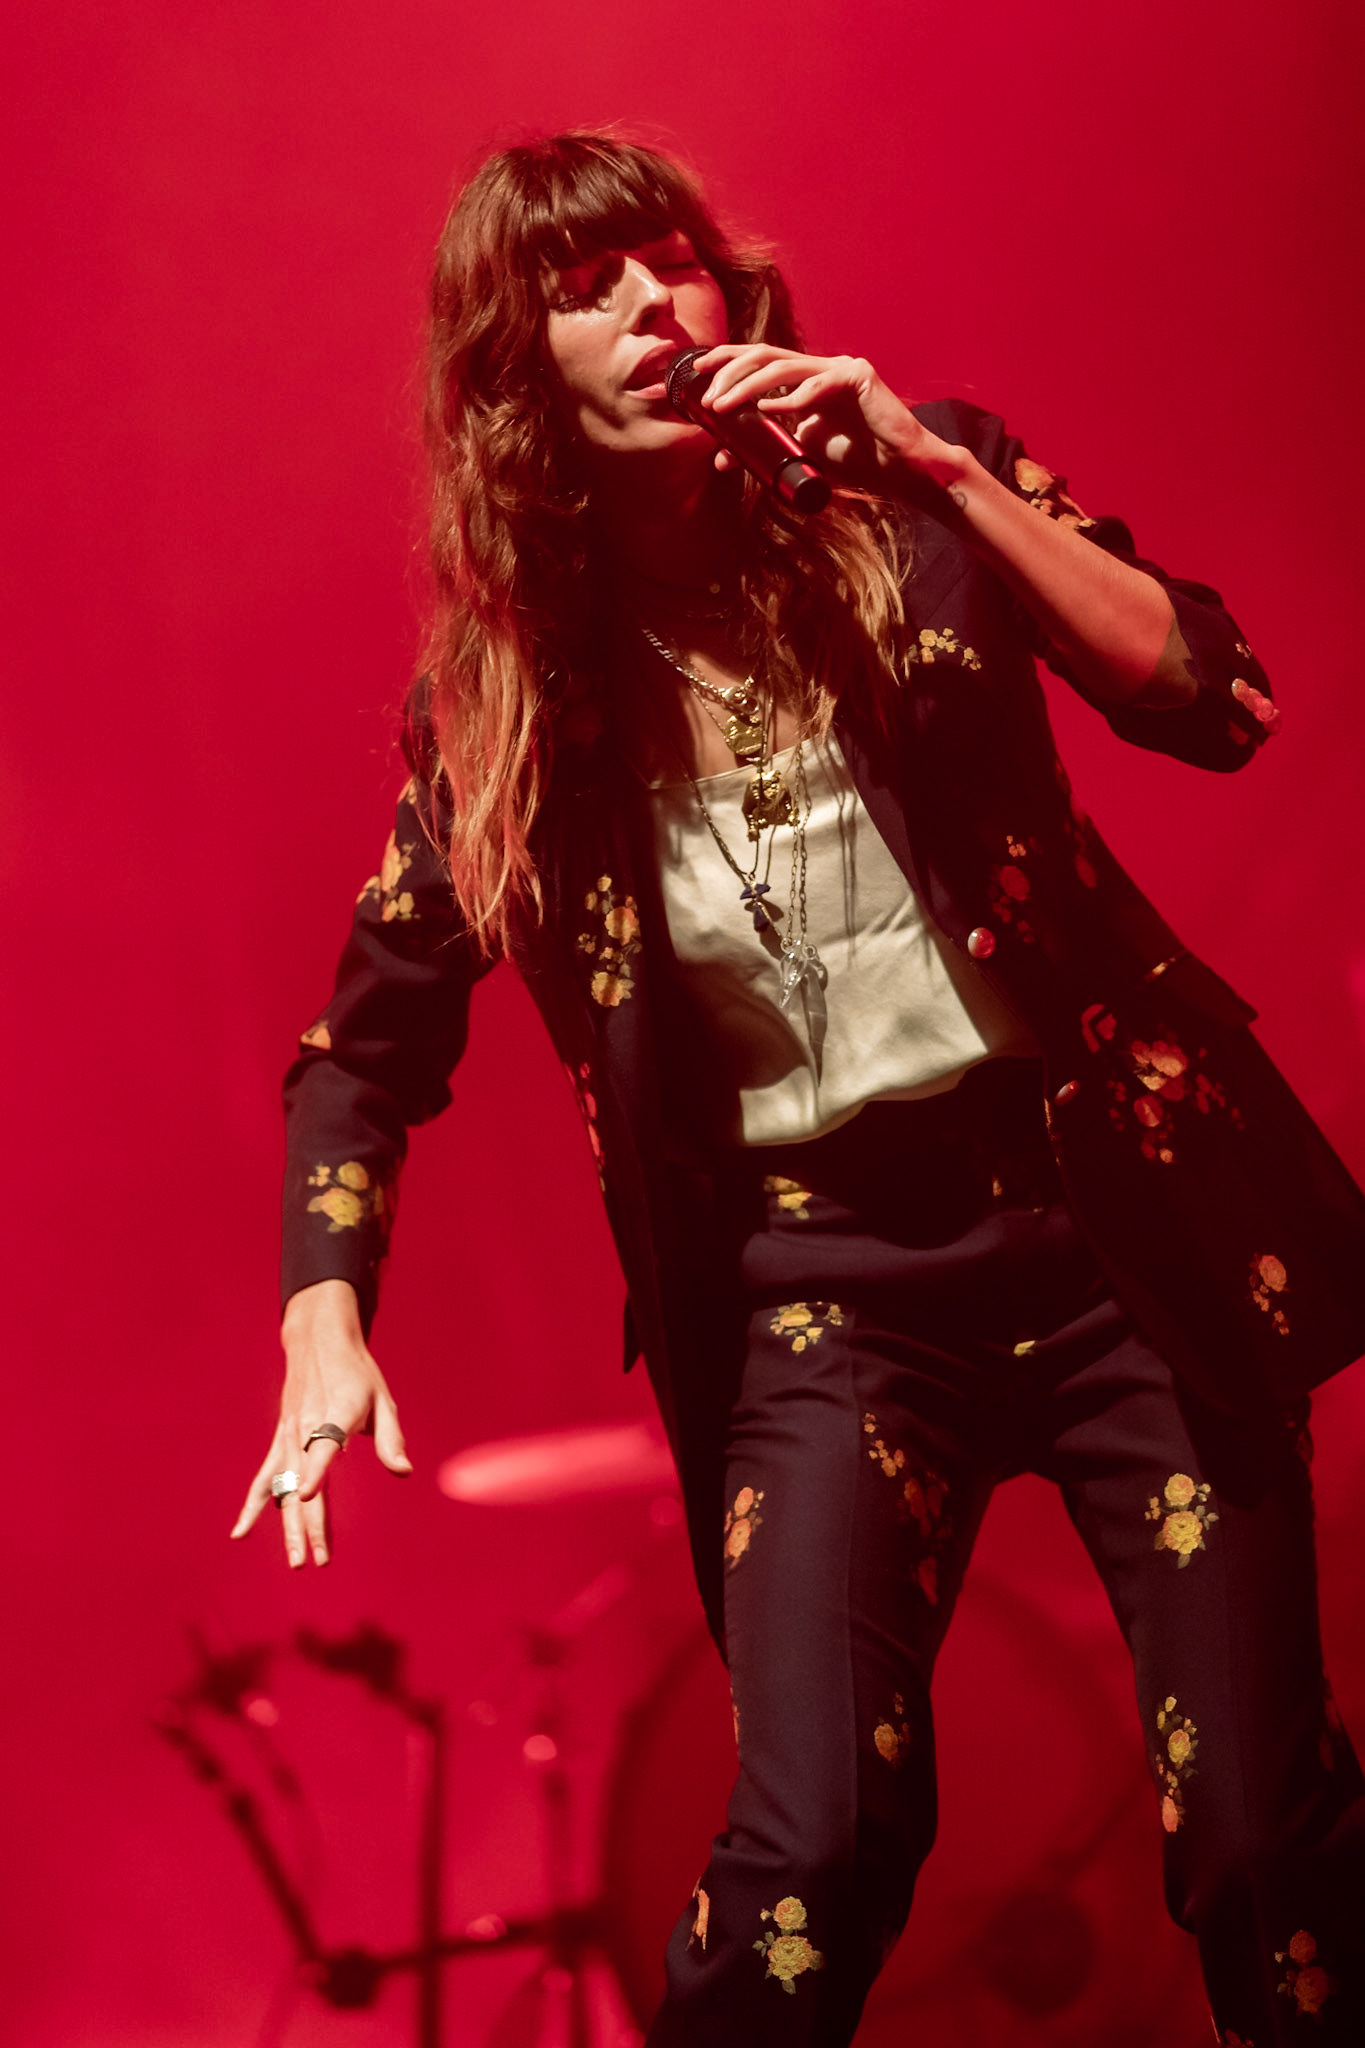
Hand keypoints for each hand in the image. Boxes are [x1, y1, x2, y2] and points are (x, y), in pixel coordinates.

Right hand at [231, 1278, 411, 1567]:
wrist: (318, 1341)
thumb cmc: (357, 1372)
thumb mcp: (383, 1399)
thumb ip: (391, 1438)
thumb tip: (404, 1472)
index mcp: (335, 1414)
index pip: (324, 1446)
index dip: (317, 1470)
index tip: (311, 1495)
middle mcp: (306, 1429)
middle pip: (303, 1482)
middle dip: (308, 1525)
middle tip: (314, 1561)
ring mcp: (289, 1437)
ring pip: (284, 1488)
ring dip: (288, 1526)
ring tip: (295, 1561)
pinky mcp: (281, 1442)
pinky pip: (263, 1479)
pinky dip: (252, 1506)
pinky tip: (240, 1533)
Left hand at [689, 344, 964, 495]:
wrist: (901, 471)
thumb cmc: (856, 462)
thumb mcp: (799, 456)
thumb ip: (763, 452)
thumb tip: (721, 458)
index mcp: (805, 381)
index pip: (759, 361)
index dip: (726, 361)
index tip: (695, 372)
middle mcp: (819, 368)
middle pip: (764, 356)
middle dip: (730, 371)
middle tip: (707, 397)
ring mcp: (839, 368)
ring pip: (784, 366)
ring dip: (749, 385)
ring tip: (724, 406)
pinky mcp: (859, 376)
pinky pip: (818, 385)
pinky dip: (792, 398)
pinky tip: (770, 409)